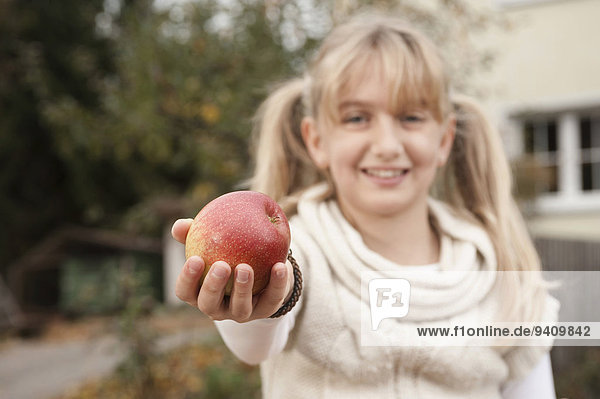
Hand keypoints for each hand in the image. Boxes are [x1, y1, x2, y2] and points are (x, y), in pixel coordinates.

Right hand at [171, 218, 293, 321]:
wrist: (262, 266)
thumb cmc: (228, 251)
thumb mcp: (212, 242)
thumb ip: (195, 233)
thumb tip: (180, 225)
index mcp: (199, 292)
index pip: (185, 291)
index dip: (187, 278)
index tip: (195, 258)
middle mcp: (217, 308)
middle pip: (209, 304)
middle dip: (213, 286)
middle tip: (221, 265)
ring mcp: (242, 312)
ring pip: (240, 308)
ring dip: (242, 288)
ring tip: (245, 267)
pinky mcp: (266, 310)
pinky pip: (272, 299)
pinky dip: (277, 284)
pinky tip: (279, 266)